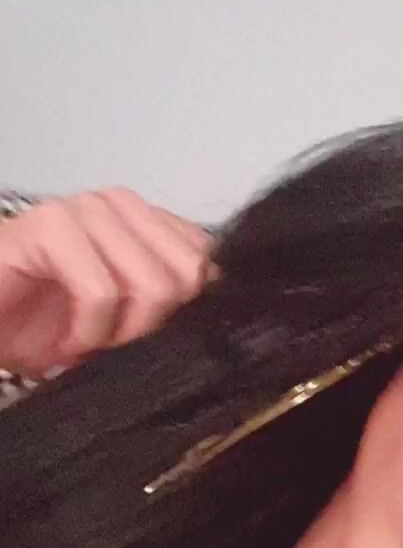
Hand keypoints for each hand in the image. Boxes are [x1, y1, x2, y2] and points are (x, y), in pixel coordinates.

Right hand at [0, 189, 215, 377]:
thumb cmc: (40, 324)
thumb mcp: (121, 321)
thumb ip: (168, 303)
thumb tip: (216, 305)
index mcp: (144, 219)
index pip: (207, 259)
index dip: (181, 313)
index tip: (140, 338)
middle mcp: (120, 204)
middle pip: (188, 275)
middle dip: (151, 326)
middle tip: (109, 343)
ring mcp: (84, 209)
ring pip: (152, 284)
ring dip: (117, 333)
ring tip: (84, 342)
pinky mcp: (50, 225)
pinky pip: (101, 291)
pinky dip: (86, 332)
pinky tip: (64, 342)